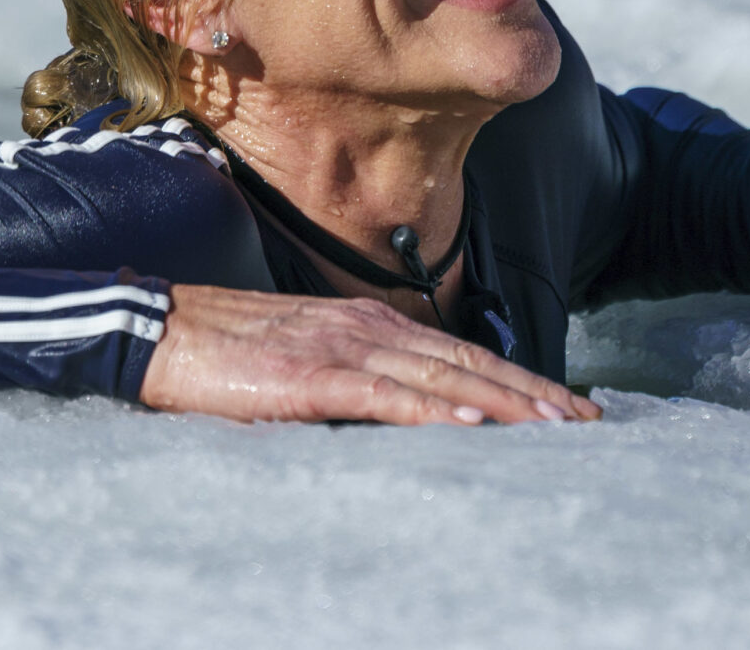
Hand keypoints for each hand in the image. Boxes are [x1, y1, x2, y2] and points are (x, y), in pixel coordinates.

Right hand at [139, 284, 602, 424]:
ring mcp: (341, 349)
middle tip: (589, 423)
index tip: (568, 406)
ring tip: (554, 429)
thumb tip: (409, 403)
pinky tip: (471, 423)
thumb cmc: (227, 348)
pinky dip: (432, 410)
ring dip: (504, 404)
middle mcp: (368, 327)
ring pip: (441, 378)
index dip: (521, 379)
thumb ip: (358, 370)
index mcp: (370, 321)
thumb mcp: (307, 352)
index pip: (463, 353)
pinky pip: (383, 396)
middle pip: (469, 363)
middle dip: (534, 395)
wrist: (160, 328)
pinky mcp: (309, 375)